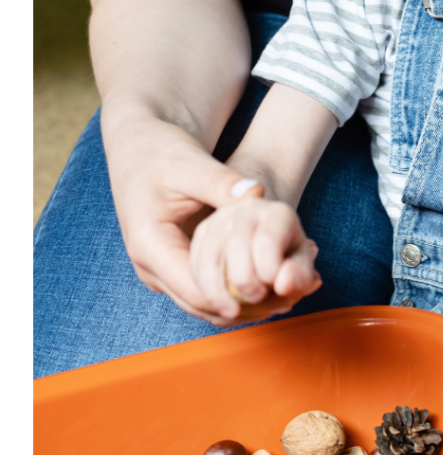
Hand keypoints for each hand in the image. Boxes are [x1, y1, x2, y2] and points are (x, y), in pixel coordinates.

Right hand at [105, 115, 313, 325]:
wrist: (140, 147)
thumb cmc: (164, 151)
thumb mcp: (193, 165)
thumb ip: (224, 182)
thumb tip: (257, 192)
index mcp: (150, 244)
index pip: (199, 291)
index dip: (241, 299)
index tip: (280, 295)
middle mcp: (148, 265)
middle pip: (201, 305)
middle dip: (247, 307)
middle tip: (291, 302)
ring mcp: (156, 270)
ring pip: (202, 304)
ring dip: (242, 305)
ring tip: (285, 299)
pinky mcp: (168, 268)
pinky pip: (201, 292)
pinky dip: (232, 293)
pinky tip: (267, 287)